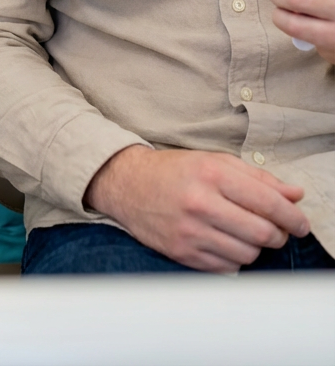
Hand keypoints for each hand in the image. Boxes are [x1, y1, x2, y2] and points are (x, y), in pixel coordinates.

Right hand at [85, 146, 308, 272]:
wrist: (128, 184)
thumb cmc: (175, 170)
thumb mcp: (214, 161)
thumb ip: (258, 178)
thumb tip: (294, 194)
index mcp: (211, 174)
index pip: (267, 201)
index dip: (292, 216)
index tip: (301, 223)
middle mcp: (200, 203)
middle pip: (262, 233)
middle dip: (278, 234)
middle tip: (277, 230)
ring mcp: (190, 232)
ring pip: (248, 253)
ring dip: (256, 247)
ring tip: (246, 233)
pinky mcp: (183, 254)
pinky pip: (228, 267)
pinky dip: (235, 257)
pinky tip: (226, 242)